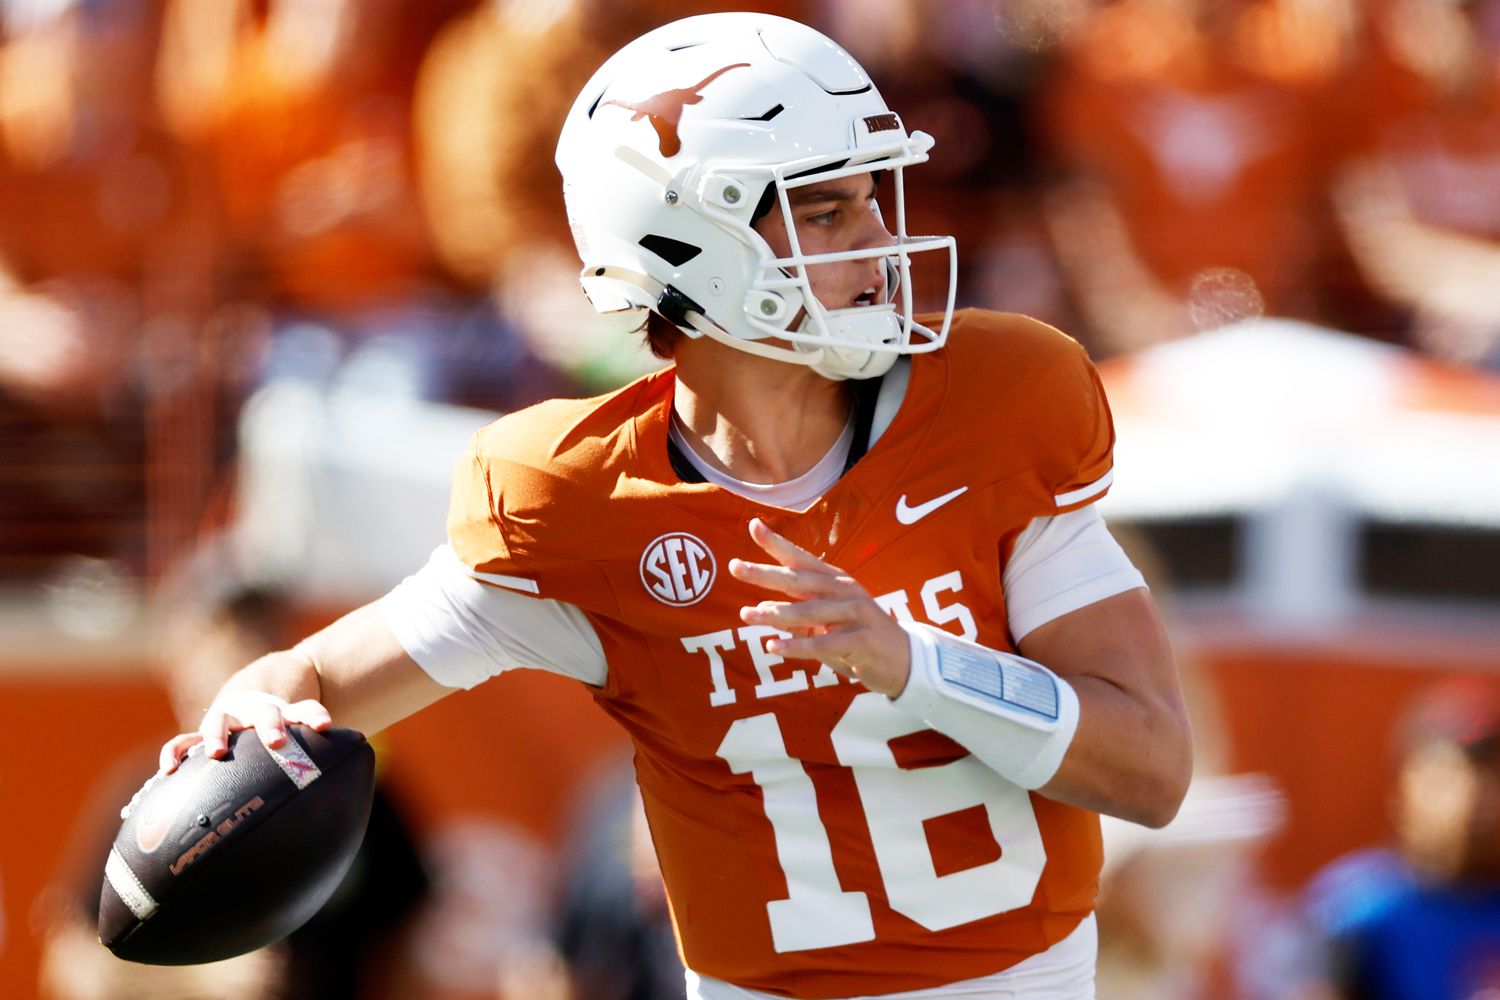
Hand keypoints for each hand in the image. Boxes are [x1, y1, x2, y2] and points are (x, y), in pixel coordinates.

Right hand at [158, 691, 332, 773]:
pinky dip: (176, 752)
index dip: (316, 715)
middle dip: (271, 726)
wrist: (256, 689)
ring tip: (217, 752)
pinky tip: (169, 771)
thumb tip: (342, 811)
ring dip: (218, 733)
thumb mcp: (305, 740)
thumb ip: (323, 765)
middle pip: (266, 713)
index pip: (306, 709)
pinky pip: (184, 742)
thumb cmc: (284, 734)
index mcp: (287, 714)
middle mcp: (257, 713)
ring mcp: (228, 720)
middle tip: (276, 741)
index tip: (326, 725)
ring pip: (220, 720)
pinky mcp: (202, 735)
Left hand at [728, 518, 910, 696]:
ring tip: (747, 615)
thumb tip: (762, 606)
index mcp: (836, 582)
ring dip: (776, 614)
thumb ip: (796, 614)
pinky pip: (824, 644)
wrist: (905, 662)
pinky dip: (797, 645)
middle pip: (800, 580)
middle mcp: (846, 592)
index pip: (803, 559)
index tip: (753, 525)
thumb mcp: (825, 624)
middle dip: (766, 573)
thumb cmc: (860, 639)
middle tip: (736, 567)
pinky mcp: (862, 641)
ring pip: (809, 612)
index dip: (778, 543)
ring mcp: (856, 614)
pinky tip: (774, 646)